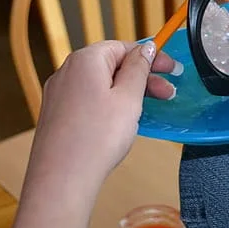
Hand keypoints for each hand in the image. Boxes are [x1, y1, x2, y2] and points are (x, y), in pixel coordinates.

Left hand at [27, 41, 180, 189]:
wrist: (61, 181)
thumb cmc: (97, 138)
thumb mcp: (129, 98)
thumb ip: (139, 68)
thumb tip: (146, 49)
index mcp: (85, 60)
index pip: (124, 46)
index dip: (151, 56)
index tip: (171, 69)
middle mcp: (67, 71)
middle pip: (112, 64)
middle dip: (142, 77)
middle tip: (167, 93)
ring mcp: (59, 93)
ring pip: (102, 83)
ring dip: (128, 92)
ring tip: (148, 110)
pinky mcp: (57, 114)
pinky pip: (90, 98)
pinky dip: (110, 103)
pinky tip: (122, 121)